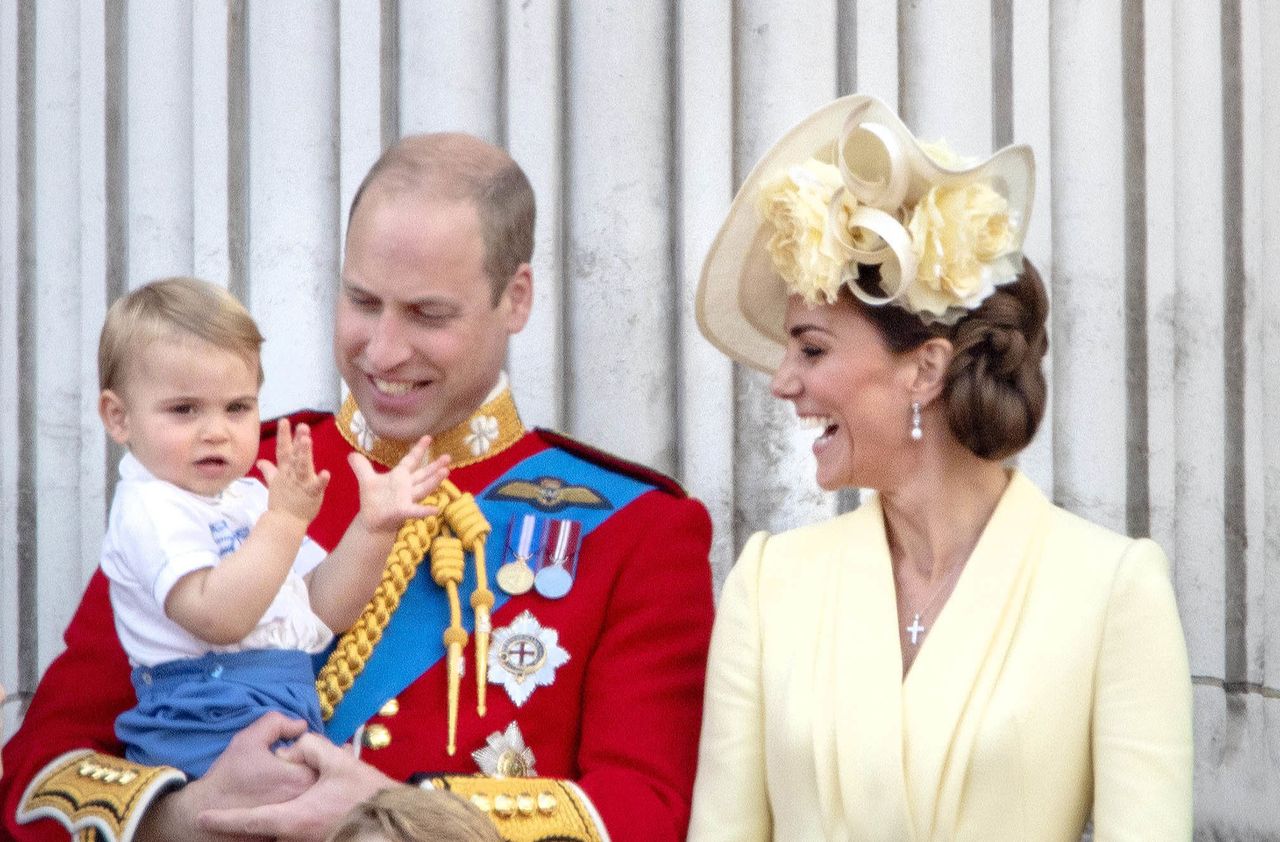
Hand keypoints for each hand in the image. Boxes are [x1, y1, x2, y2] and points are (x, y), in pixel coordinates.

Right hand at [135, 713, 316, 841]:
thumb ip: (278, 723)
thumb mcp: (250, 739)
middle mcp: (306, 801)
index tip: (282, 755)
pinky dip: (295, 801)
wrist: (205, 812)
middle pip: (319, 775)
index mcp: (302, 777)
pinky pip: (300, 809)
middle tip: (281, 768)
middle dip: (306, 766)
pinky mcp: (289, 831)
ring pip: (311, 793)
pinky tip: (274, 797)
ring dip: (301, 784)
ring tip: (276, 783)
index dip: (303, 751)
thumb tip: (301, 725)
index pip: (321, 755)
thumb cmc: (228, 776)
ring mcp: (299, 817)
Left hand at [198, 732, 397, 841]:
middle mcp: (293, 835)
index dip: (222, 821)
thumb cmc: (366, 795)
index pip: (249, 821)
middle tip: (246, 801)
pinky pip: (291, 830)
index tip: (201, 820)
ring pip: (278, 827)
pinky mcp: (313, 839)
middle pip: (263, 823)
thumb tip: (293, 746)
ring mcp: (303, 840)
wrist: (393, 823)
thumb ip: (309, 747)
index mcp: (293, 817)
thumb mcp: (338, 762)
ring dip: (275, 812)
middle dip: (253, 810)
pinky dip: (289, 817)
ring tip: (302, 791)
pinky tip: (314, 801)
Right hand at [258, 419, 330, 525]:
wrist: (284, 523)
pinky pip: (317, 487)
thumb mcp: (274, 483)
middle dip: (297, 441)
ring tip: (307, 440)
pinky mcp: (311, 494)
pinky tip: (327, 473)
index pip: (283, 450)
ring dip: (304, 453)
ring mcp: (301, 484)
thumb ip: (269, 471)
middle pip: (293, 456)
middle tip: (302, 426)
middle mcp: (292, 475)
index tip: (285, 420)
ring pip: (302, 466)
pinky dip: (321, 480)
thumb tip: (260, 461)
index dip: (284, 435)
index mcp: (284, 471)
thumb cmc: (282, 502)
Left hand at [349, 434, 449, 533]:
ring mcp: (407, 498)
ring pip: (423, 488)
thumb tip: (351, 453)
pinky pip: (416, 510)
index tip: (428, 437)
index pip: (411, 460)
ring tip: (446, 472)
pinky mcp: (403, 511)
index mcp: (399, 476)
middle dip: (435, 465)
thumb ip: (361, 466)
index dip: (418, 449)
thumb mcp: (366, 480)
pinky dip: (425, 510)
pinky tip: (436, 509)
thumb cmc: (373, 500)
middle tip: (448, 456)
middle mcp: (407, 486)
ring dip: (434, 481)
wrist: (372, 521)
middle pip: (423, 474)